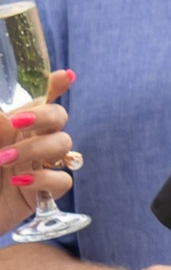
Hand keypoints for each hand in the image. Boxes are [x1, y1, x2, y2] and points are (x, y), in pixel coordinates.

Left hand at [0, 69, 76, 230]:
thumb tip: (6, 116)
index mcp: (14, 126)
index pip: (41, 101)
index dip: (57, 86)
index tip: (66, 76)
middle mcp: (30, 142)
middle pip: (59, 117)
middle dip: (44, 115)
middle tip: (16, 122)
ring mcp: (39, 166)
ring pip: (64, 145)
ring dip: (34, 148)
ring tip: (3, 160)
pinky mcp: (44, 193)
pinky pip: (63, 180)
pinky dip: (43, 178)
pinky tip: (18, 182)